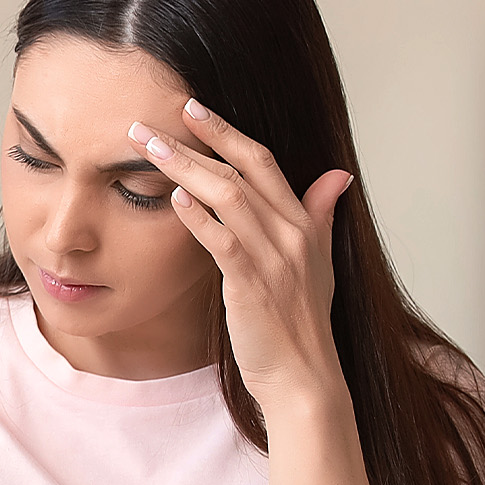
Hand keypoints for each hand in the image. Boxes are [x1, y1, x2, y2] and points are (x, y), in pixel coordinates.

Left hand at [127, 99, 353, 410]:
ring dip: (184, 167)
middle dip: (196, 139)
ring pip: (228, 196)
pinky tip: (173, 199)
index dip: (227, 132)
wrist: (304, 377)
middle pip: (241, 170)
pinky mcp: (252, 285)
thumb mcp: (319, 263)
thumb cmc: (300, 322)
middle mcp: (292, 234)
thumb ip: (321, 215)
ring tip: (147, 147)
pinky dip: (198, 217)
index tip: (192, 108)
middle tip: (151, 121)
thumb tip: (337, 177)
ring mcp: (274, 258)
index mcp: (305, 224)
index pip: (264, 162)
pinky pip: (223, 241)